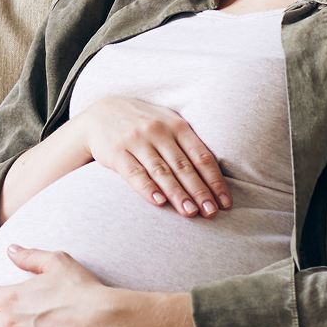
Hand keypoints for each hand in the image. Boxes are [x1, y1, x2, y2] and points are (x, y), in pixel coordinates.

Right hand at [76, 97, 230, 216]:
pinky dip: (147, 188)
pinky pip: (134, 173)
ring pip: (161, 171)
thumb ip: (188, 144)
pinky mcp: (116, 151)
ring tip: (190, 212)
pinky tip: (159, 202)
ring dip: (177, 194)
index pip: (201, 156)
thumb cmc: (143, 123)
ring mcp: (136, 140)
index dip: (214, 180)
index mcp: (176, 125)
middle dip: (200, 191)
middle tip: (211, 212)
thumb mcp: (167, 123)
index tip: (225, 202)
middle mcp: (158, 131)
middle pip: (183, 166)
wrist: (101, 114)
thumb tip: (215, 175)